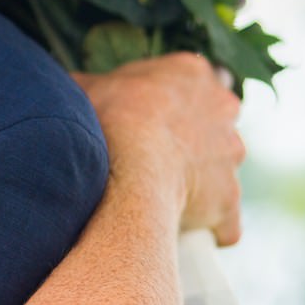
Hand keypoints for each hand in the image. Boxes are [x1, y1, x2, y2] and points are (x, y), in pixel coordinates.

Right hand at [73, 55, 244, 246]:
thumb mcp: (87, 88)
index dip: (173, 99)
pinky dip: (211, 227)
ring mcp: (231, 155)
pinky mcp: (228, 199)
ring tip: (158, 193)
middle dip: (191, 138)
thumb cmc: (108, 119)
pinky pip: (226, 220)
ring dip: (199, 180)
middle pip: (212, 123)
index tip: (151, 113)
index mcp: (191, 73)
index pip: (193, 80)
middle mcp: (223, 109)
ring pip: (220, 169)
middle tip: (153, 153)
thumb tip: (73, 88)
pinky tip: (184, 231)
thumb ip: (90, 85)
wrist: (130, 166)